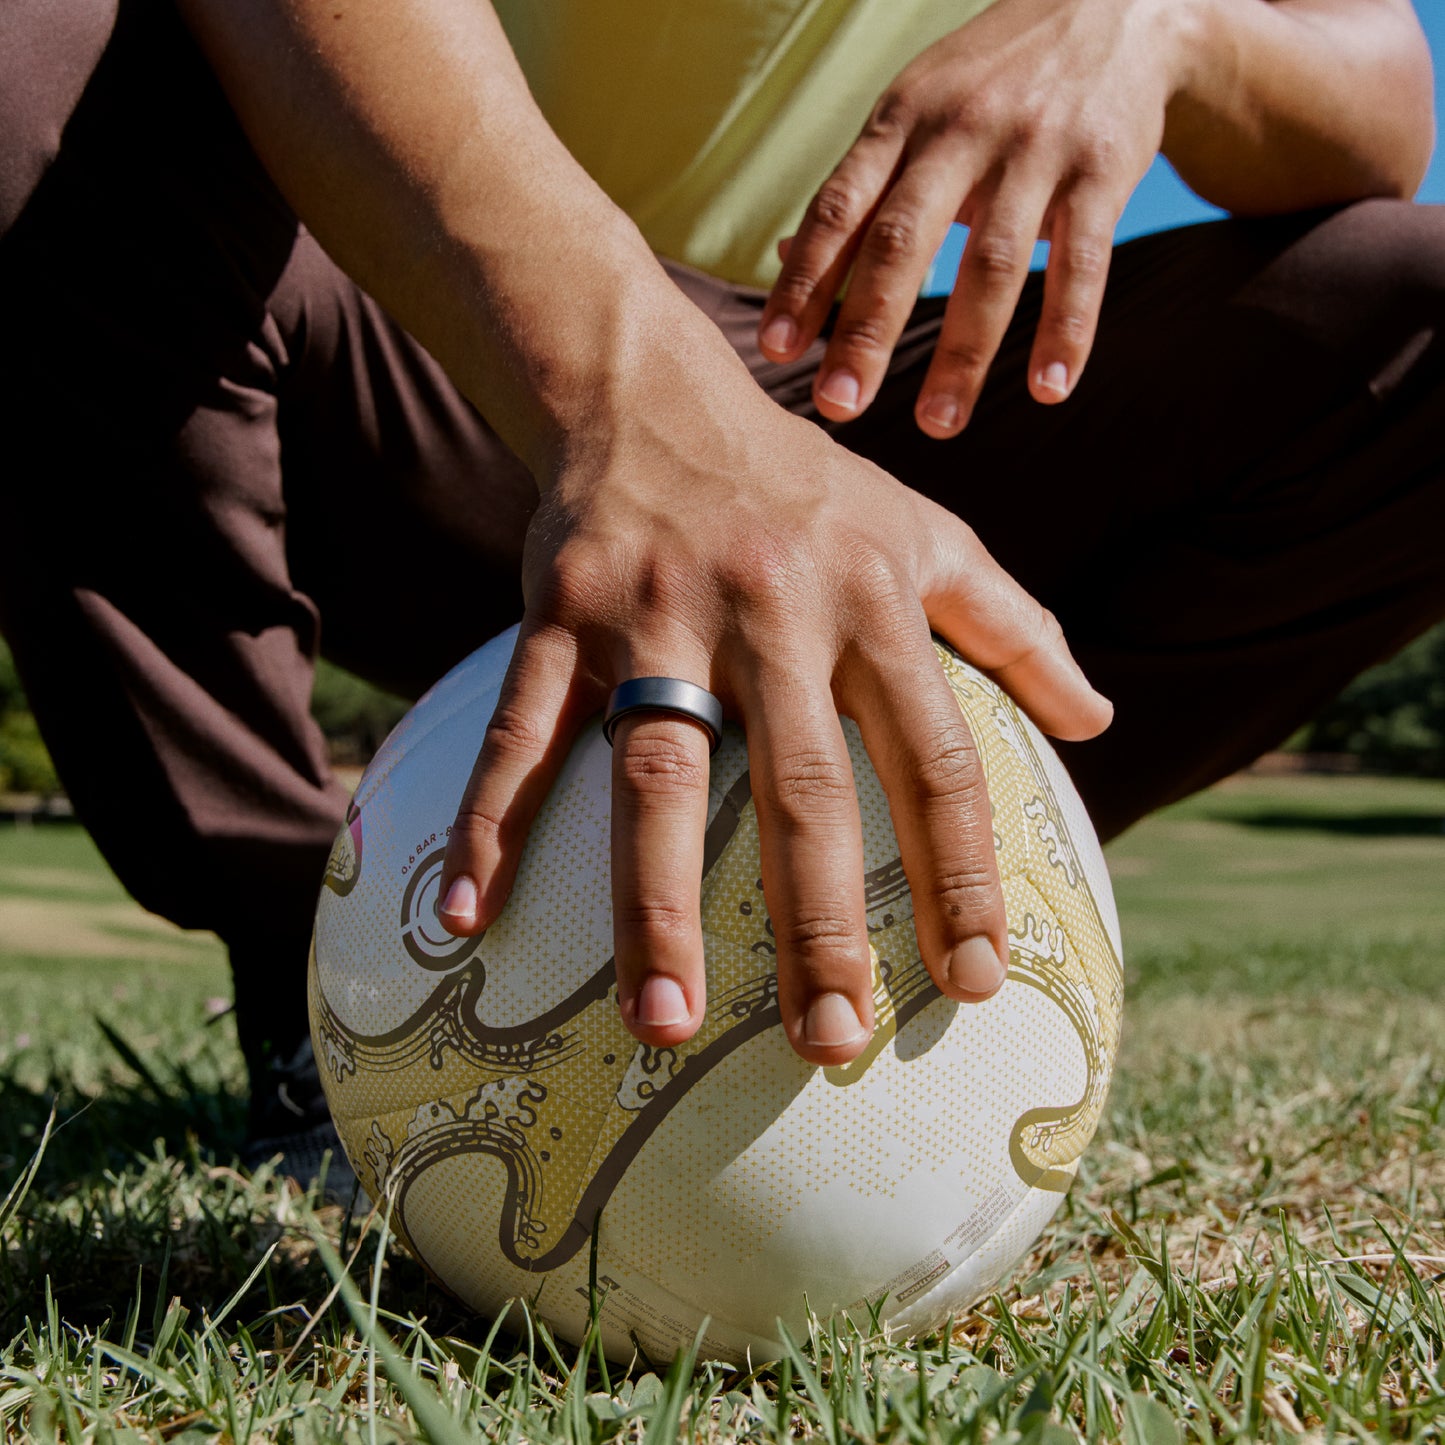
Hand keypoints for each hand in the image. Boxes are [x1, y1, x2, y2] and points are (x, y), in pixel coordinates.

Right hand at [437, 344, 1111, 1065]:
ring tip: (662, 1024)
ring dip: (654, 905)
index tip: (975, 983)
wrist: (654, 390)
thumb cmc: (805, 488)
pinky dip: (492, 820)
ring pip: (658, 773)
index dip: (961, 873)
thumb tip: (1098, 721)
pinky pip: (522, 729)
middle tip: (829, 1043)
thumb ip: (1014, 626)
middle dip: (816, 923)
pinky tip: (467, 917)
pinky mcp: (562, 612)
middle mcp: (771, 612)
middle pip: (801, 786)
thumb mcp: (926, 534)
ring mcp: (657, 614)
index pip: (934, 759)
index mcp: (869, 604)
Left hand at [757, 0, 1183, 436]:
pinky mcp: (1104, 171)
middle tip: (837, 406)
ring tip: (937, 425)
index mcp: (900, 120)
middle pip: (903, 242)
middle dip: (866, 330)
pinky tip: (1048, 390)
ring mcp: (1036, 150)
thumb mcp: (911, 112)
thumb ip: (857, 192)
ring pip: (994, 265)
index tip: (776, 350)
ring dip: (964, 354)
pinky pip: (1084, 263)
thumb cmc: (989, 80)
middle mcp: (961, 132)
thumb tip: (784, 265)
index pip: (839, 210)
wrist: (1116, 8)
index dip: (804, 281)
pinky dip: (1067, 329)